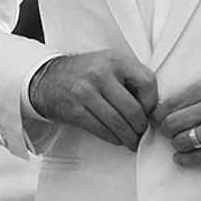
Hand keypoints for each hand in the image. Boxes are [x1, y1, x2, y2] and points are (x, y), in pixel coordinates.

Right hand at [28, 52, 158, 150]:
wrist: (49, 78)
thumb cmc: (84, 73)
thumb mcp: (109, 63)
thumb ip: (130, 78)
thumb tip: (152, 105)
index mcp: (114, 60)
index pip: (147, 82)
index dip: (152, 102)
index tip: (149, 111)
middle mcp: (100, 74)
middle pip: (133, 109)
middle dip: (141, 126)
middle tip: (142, 132)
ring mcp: (86, 93)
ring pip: (119, 123)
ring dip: (129, 137)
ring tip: (132, 140)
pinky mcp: (76, 111)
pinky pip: (102, 130)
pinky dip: (114, 138)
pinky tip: (117, 138)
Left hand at [156, 76, 200, 166]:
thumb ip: (197, 93)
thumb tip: (169, 106)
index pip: (172, 104)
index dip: (160, 114)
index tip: (158, 119)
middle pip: (172, 123)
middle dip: (167, 130)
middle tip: (169, 133)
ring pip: (182, 141)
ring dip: (177, 144)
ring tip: (180, 143)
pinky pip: (197, 157)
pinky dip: (185, 160)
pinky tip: (182, 158)